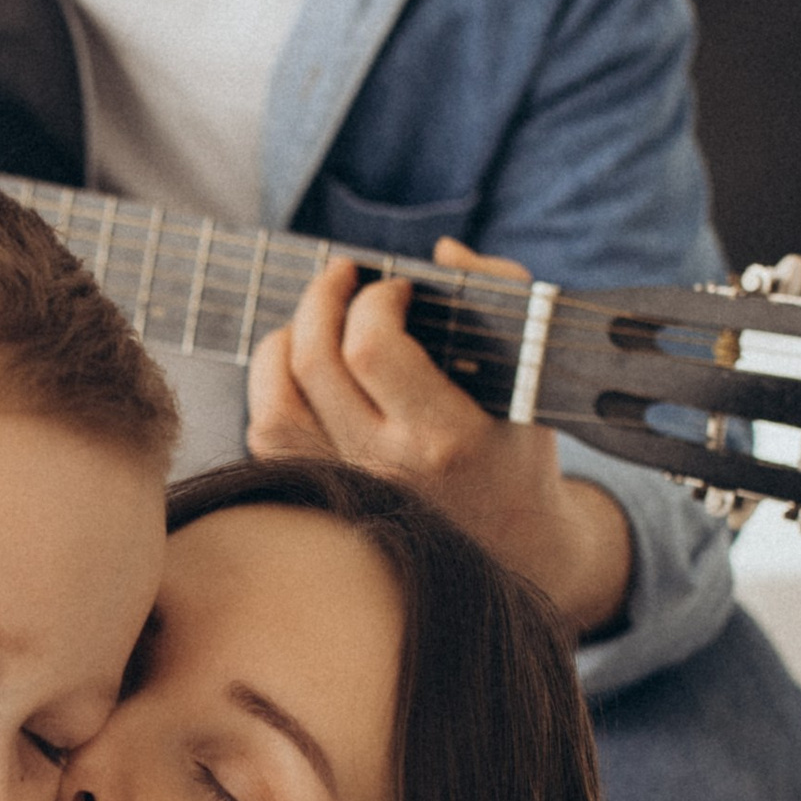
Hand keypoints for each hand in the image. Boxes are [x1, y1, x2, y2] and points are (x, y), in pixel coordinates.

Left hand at [246, 240, 633, 636]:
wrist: (514, 547)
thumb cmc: (519, 448)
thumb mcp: (532, 373)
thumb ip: (501, 295)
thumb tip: (441, 253)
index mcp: (445, 436)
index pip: (373, 350)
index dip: (373, 300)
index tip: (396, 287)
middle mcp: (387, 467)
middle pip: (314, 364)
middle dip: (321, 298)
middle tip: (344, 274)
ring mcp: (348, 487)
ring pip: (274, 403)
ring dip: (284, 341)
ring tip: (314, 318)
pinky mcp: (325, 499)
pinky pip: (268, 437)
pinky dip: (272, 387)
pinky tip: (302, 366)